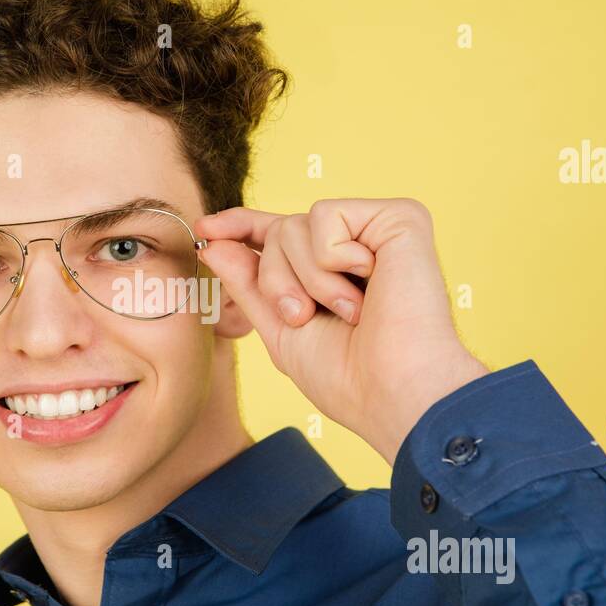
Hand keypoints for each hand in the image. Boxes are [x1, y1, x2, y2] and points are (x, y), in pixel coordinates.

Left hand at [194, 198, 490, 465]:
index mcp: (333, 273)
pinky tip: (369, 281)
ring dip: (307, 279)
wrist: (393, 391)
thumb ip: (249, 284)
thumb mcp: (281, 330)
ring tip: (350, 311)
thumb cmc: (348, 377)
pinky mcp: (399, 217)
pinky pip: (325, 214)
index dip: (241, 226)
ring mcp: (378, 231)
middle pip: (278, 231)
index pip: (279, 235)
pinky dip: (330, 258)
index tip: (206, 228)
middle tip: (307, 317)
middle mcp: (357, 247)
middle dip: (276, 281)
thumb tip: (214, 242)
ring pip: (295, 223)